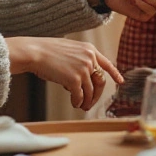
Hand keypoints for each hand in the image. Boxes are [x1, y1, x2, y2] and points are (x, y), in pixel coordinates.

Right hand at [6, 37, 123, 110]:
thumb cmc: (46, 51)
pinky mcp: (75, 80)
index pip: (107, 63)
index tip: (120, 81)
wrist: (35, 52)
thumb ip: (80, 59)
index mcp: (89, 49)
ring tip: (81, 106)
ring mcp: (83, 69)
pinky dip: (77, 101)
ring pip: (90, 91)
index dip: (115, 74)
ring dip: (87, 101)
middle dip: (97, 95)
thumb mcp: (69, 49)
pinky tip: (74, 103)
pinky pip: (80, 96)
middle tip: (91, 103)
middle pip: (100, 82)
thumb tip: (85, 79)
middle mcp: (90, 59)